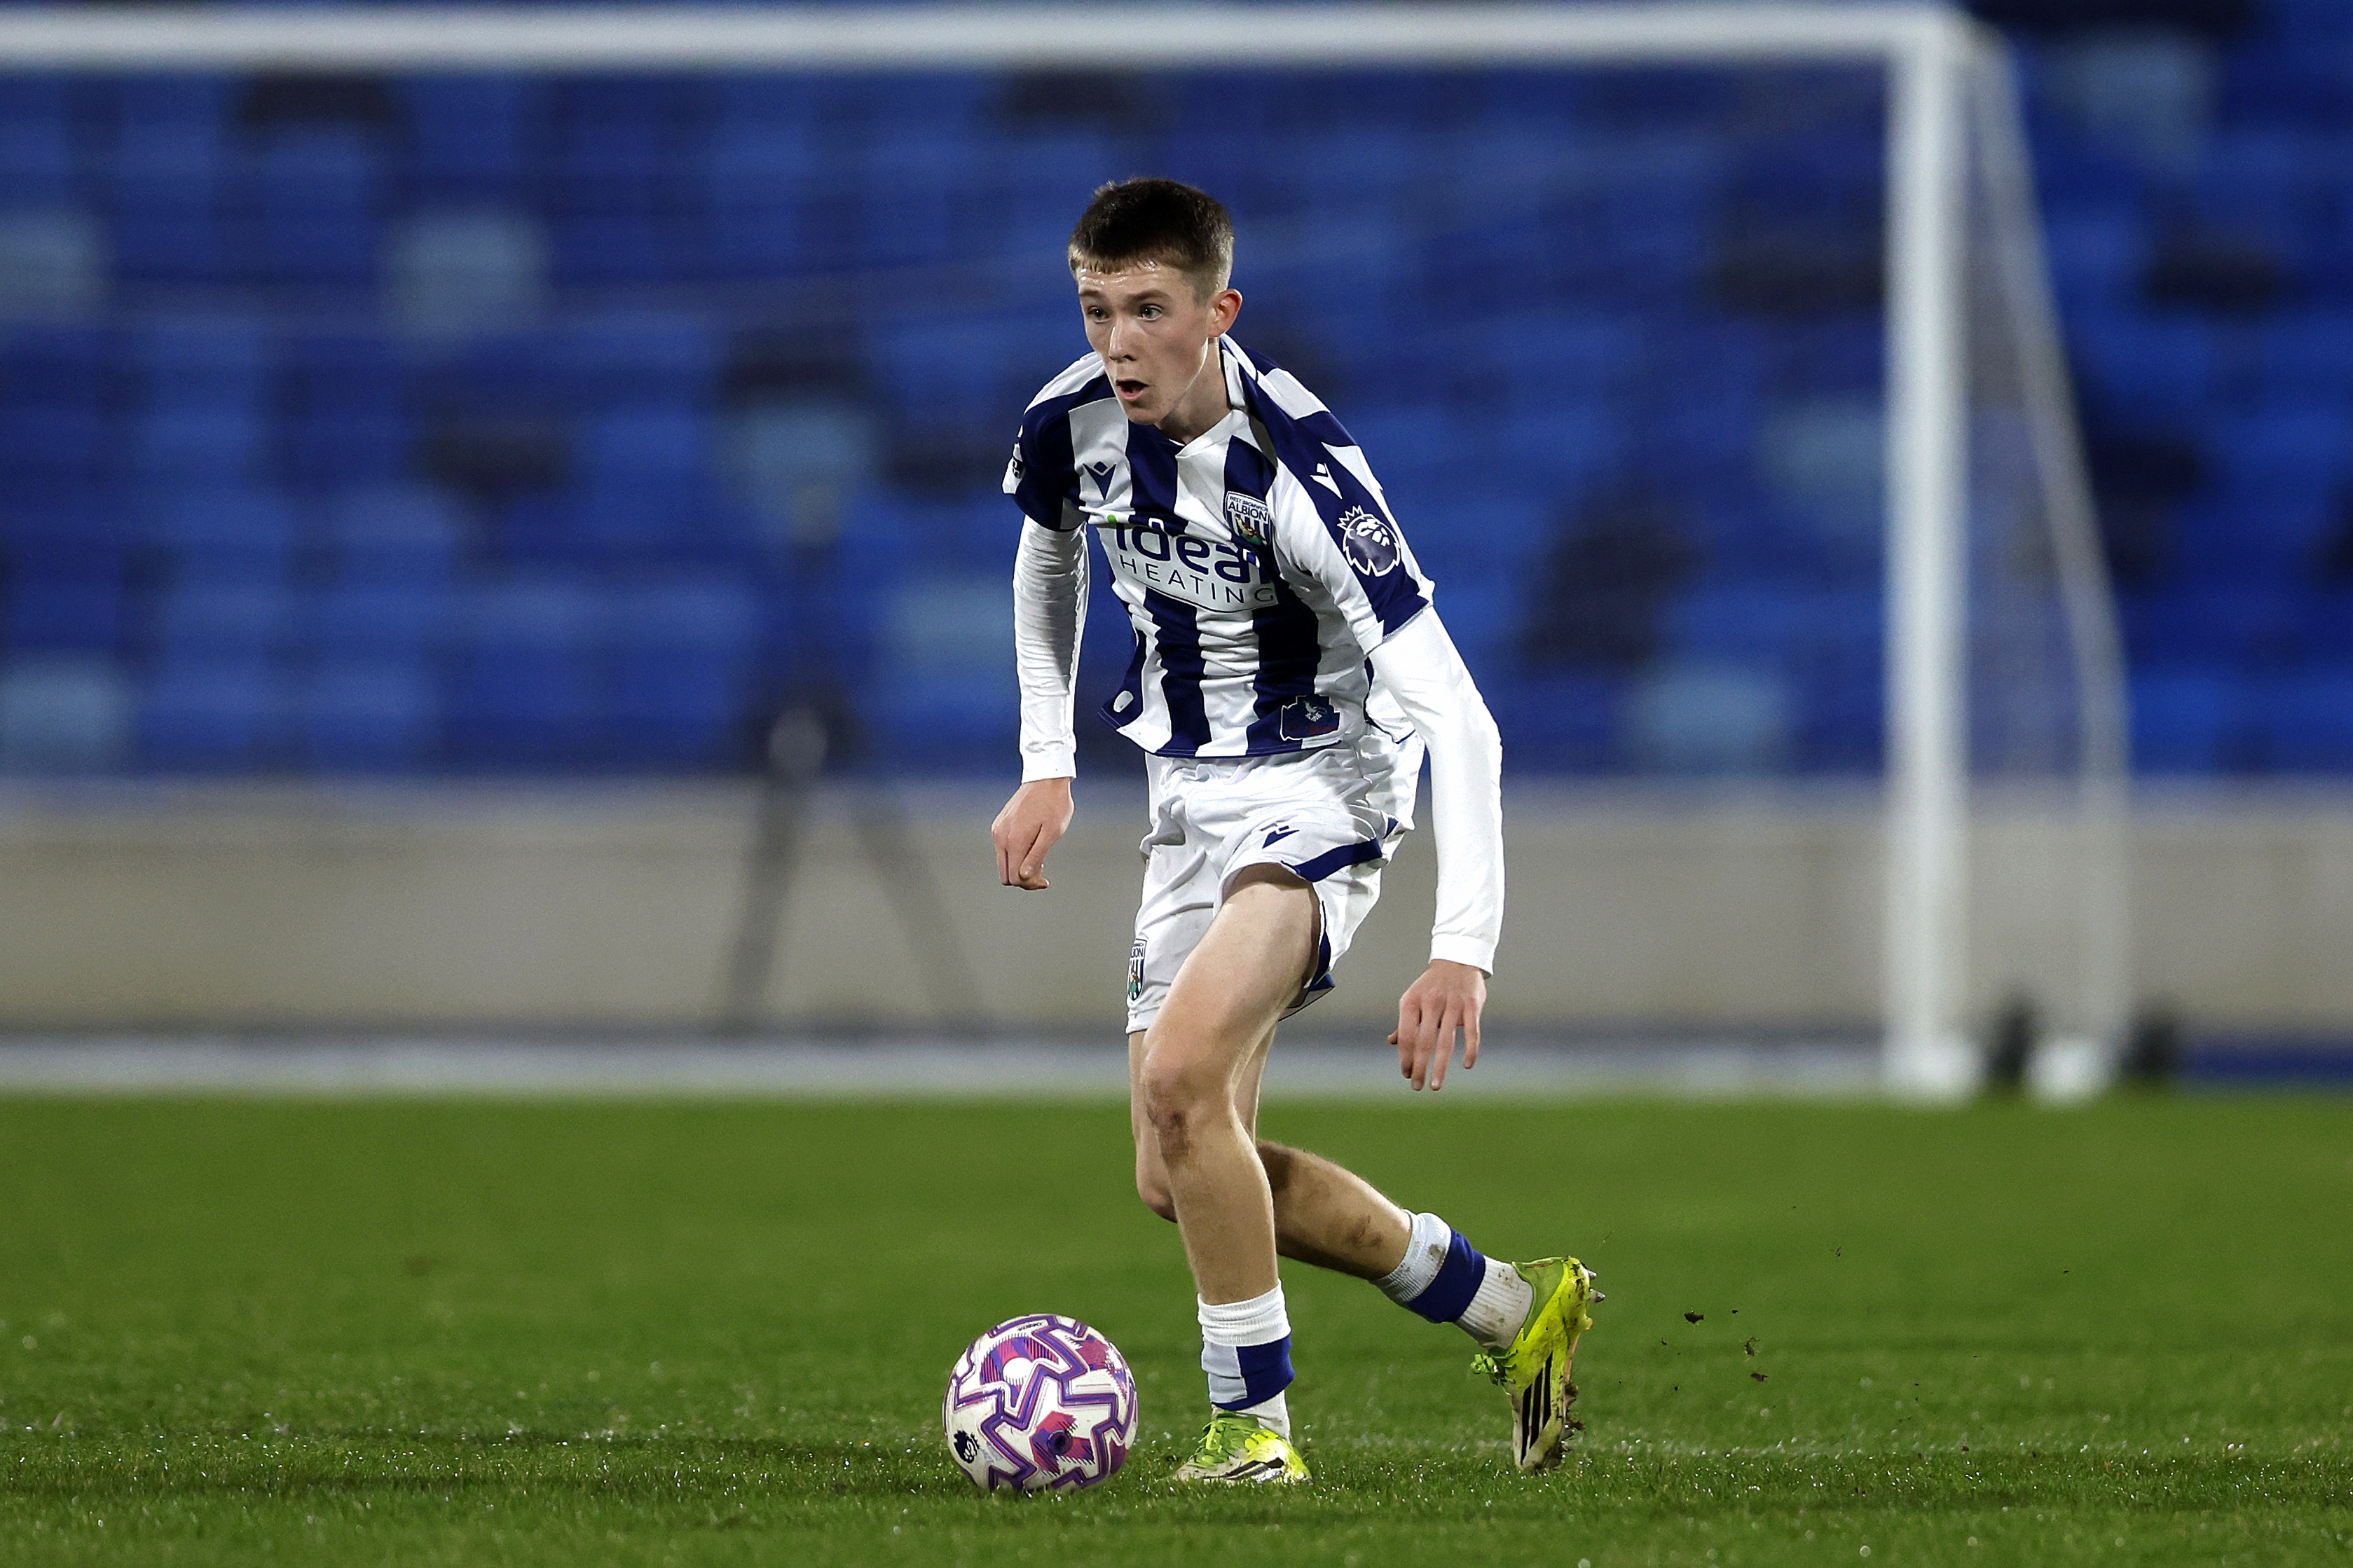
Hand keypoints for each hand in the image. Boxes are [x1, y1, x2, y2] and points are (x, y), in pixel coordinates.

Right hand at [991, 778, 1073, 889]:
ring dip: (1019, 866)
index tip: (1045, 879)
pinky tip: (1031, 845)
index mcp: (1014, 841)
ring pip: (1003, 862)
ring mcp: (998, 830)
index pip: (1014, 878)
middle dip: (1023, 878)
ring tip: (1038, 857)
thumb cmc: (1054, 804)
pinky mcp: (999, 824)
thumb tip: (1024, 876)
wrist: (1046, 779)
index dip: (1029, 884)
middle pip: (1005, 874)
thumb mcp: (1052, 833)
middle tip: (1042, 870)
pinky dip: (1014, 854)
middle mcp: (1000, 836)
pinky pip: (1002, 849)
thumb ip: (1036, 856)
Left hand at [1390, 960, 1486, 1090]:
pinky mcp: (1472, 1005)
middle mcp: (1431, 1002)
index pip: (1406, 1036)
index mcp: (1412, 1002)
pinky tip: (1466, 1065)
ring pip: (1446, 1041)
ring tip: (1435, 1085)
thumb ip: (1405, 1021)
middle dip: (1419, 1068)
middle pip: (1423, 1042)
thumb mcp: (1413, 998)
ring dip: (1440, 1066)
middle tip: (1417, 1086)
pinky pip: (1472, 1032)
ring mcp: (1452, 1004)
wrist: (1457, 960)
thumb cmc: (1431, 985)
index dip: (1405, 1058)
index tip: (1407, 1074)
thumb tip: (1392, 1042)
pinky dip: (1470, 1050)